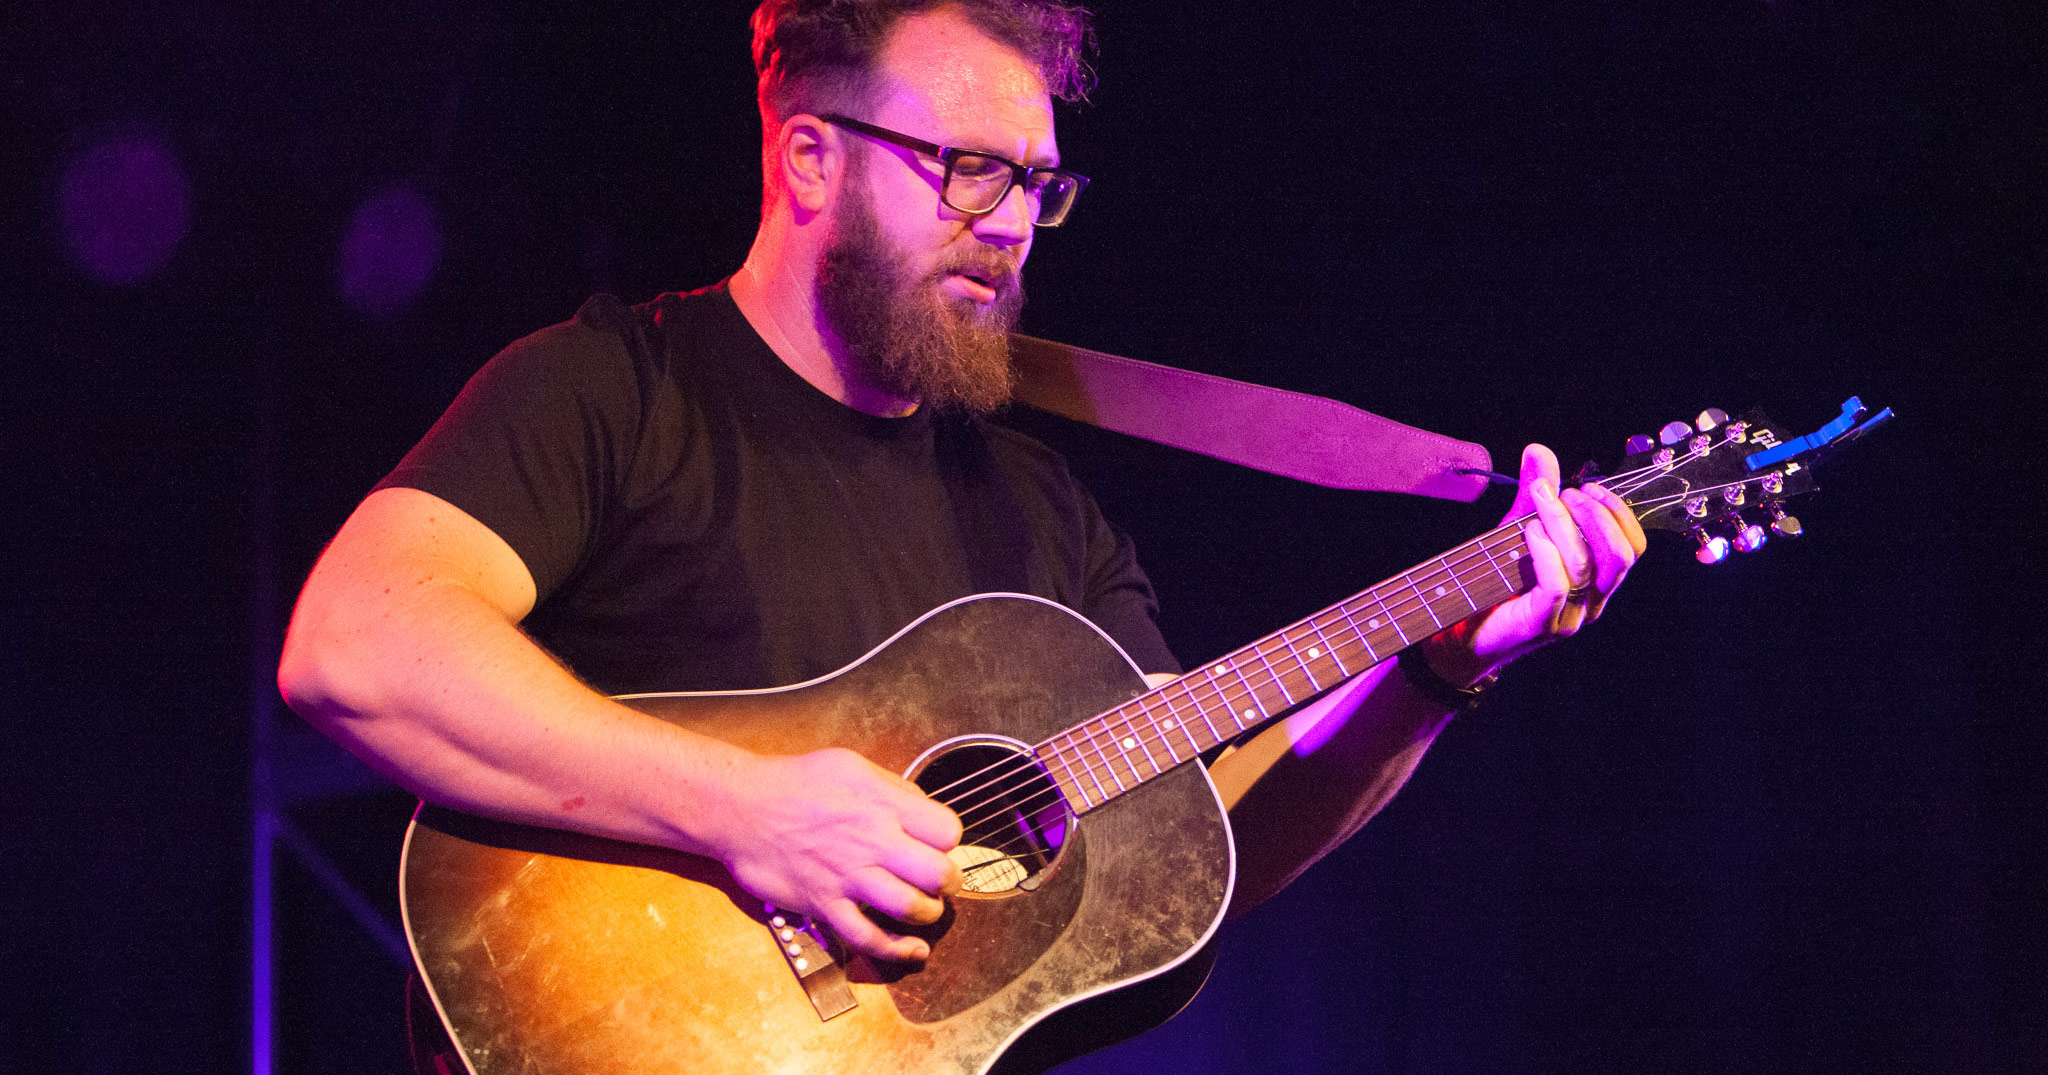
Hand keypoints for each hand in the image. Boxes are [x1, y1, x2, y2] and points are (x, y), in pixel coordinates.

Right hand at [709, 747, 963, 962]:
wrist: (739, 807)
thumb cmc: (793, 782)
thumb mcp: (852, 766)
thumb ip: (892, 789)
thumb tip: (922, 808)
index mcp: (882, 804)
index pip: (946, 830)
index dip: (948, 840)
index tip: (937, 844)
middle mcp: (871, 842)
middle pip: (938, 873)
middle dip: (948, 880)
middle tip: (940, 880)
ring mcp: (847, 877)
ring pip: (910, 908)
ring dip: (927, 912)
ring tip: (924, 906)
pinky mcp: (823, 905)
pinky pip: (867, 938)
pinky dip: (896, 949)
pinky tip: (913, 950)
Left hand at [1428, 444, 1646, 682]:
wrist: (1460, 633)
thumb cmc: (1493, 582)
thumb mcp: (1518, 530)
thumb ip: (1535, 495)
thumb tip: (1539, 449)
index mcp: (1598, 581)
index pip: (1633, 547)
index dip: (1619, 512)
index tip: (1589, 487)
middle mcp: (1593, 602)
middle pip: (1620, 555)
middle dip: (1596, 515)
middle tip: (1567, 492)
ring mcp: (1570, 617)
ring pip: (1585, 565)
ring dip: (1563, 523)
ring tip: (1541, 503)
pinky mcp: (1542, 624)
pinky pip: (1557, 584)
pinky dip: (1545, 551)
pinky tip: (1529, 532)